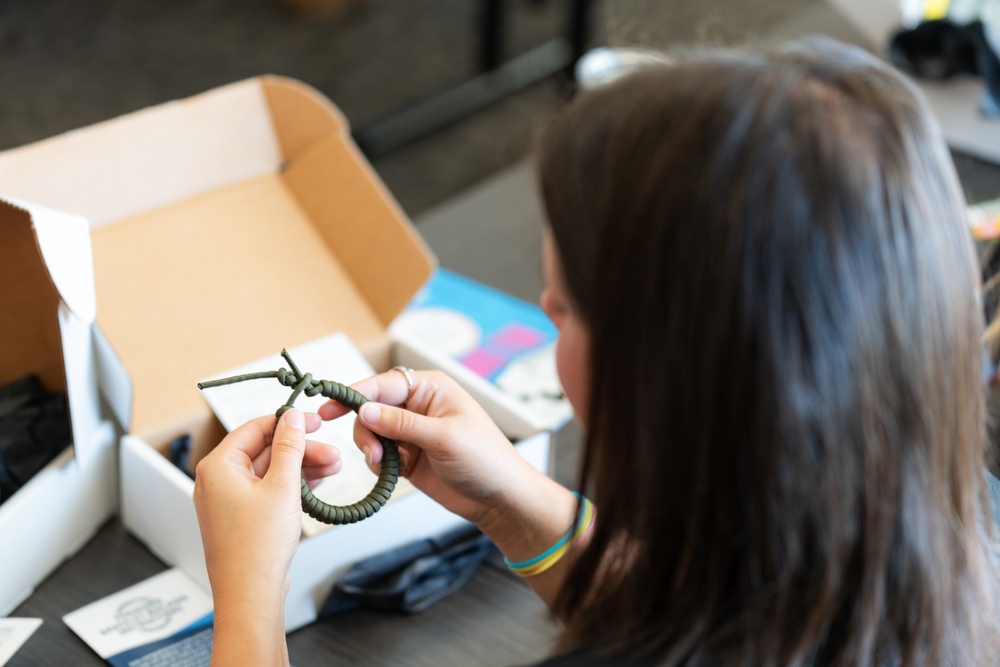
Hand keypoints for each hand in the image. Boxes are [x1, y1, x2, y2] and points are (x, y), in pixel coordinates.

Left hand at [193, 410, 338, 604]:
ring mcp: (228, 501)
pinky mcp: (240, 518)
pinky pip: (267, 491)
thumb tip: (292, 417)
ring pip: (269, 472)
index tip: (315, 421)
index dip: (288, 422)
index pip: (254, 428)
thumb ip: (289, 446)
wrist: (249, 595)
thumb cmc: (256, 548)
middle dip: (301, 451)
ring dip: (301, 468)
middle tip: (332, 452)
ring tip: (333, 469)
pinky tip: (316, 486)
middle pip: (264, 450)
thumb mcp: (282, 486)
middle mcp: (217, 481)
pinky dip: (291, 487)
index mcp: (218, 467)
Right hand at [318, 369, 535, 525]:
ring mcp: (411, 432)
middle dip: (365, 429)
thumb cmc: (485, 459)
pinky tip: (391, 473)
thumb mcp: (444, 437)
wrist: (499, 498)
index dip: (354, 394)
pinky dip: (377, 464)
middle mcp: (418, 406)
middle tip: (372, 452)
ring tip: (385, 465)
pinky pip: (379, 454)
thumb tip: (365, 409)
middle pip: (371, 408)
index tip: (330, 408)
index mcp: (431, 388)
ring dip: (371, 448)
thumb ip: (401, 423)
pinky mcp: (408, 456)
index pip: (383, 384)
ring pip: (371, 432)